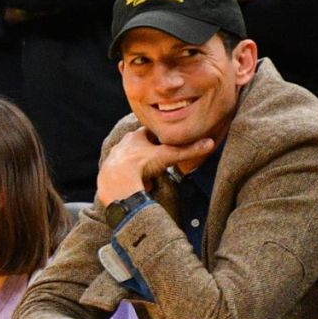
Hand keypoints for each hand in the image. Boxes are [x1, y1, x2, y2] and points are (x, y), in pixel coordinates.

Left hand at [96, 127, 213, 204]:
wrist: (117, 182)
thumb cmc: (141, 164)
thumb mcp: (168, 156)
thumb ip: (188, 150)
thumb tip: (210, 143)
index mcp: (134, 137)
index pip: (150, 132)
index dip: (160, 138)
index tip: (167, 143)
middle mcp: (121, 145)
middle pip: (139, 146)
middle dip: (149, 153)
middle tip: (159, 161)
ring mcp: (113, 160)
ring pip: (129, 160)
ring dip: (138, 166)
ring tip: (149, 175)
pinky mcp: (107, 175)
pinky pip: (122, 175)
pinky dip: (130, 179)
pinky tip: (136, 185)